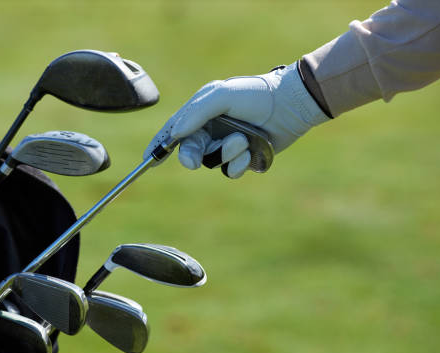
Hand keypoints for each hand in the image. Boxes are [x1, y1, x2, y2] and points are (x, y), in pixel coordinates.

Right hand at [144, 62, 329, 177]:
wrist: (290, 104)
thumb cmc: (255, 94)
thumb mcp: (221, 95)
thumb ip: (195, 113)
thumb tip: (175, 133)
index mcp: (201, 112)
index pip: (174, 130)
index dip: (159, 145)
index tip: (149, 159)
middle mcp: (211, 129)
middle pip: (189, 151)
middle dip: (190, 156)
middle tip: (191, 161)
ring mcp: (227, 145)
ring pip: (212, 162)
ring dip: (226, 153)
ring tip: (243, 139)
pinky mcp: (243, 158)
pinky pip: (231, 171)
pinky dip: (240, 162)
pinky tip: (251, 149)